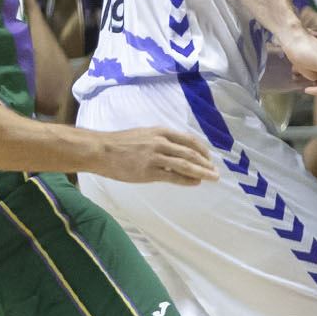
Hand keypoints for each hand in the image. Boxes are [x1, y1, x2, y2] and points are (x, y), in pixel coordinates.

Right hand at [89, 124, 219, 185]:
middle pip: (190, 153)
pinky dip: (186, 180)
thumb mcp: (144, 134)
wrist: (101, 150)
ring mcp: (155, 157)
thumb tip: (178, 152)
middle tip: (216, 172)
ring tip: (211, 178)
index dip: (202, 150)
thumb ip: (161, 141)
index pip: (189, 140)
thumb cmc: (120, 143)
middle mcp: (161, 142)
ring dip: (201, 172)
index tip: (209, 158)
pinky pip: (172, 176)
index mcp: (161, 132)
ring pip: (184, 165)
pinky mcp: (148, 171)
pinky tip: (194, 183)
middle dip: (206, 163)